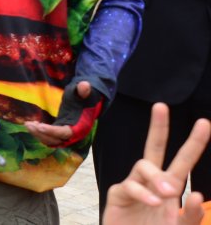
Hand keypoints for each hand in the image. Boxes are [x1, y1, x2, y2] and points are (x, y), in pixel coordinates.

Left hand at [25, 80, 102, 146]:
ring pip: (50, 141)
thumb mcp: (84, 92)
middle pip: (55, 140)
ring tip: (28, 124)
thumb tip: (84, 85)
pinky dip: (39, 134)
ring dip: (38, 134)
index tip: (40, 126)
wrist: (86, 102)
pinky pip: (48, 138)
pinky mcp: (59, 134)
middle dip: (41, 133)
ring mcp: (65, 136)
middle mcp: (73, 135)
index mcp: (80, 127)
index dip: (52, 131)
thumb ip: (84, 90)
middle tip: (28, 124)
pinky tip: (32, 124)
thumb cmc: (83, 97)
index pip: (65, 133)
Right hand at [103, 103, 208, 224]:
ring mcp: (133, 187)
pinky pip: (130, 185)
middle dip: (158, 128)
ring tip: (169, 193)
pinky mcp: (118, 195)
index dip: (193, 144)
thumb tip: (199, 194)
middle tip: (161, 106)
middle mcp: (151, 183)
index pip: (181, 161)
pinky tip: (155, 202)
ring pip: (143, 166)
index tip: (204, 123)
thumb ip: (192, 216)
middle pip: (153, 149)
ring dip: (157, 177)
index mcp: (170, 188)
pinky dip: (144, 193)